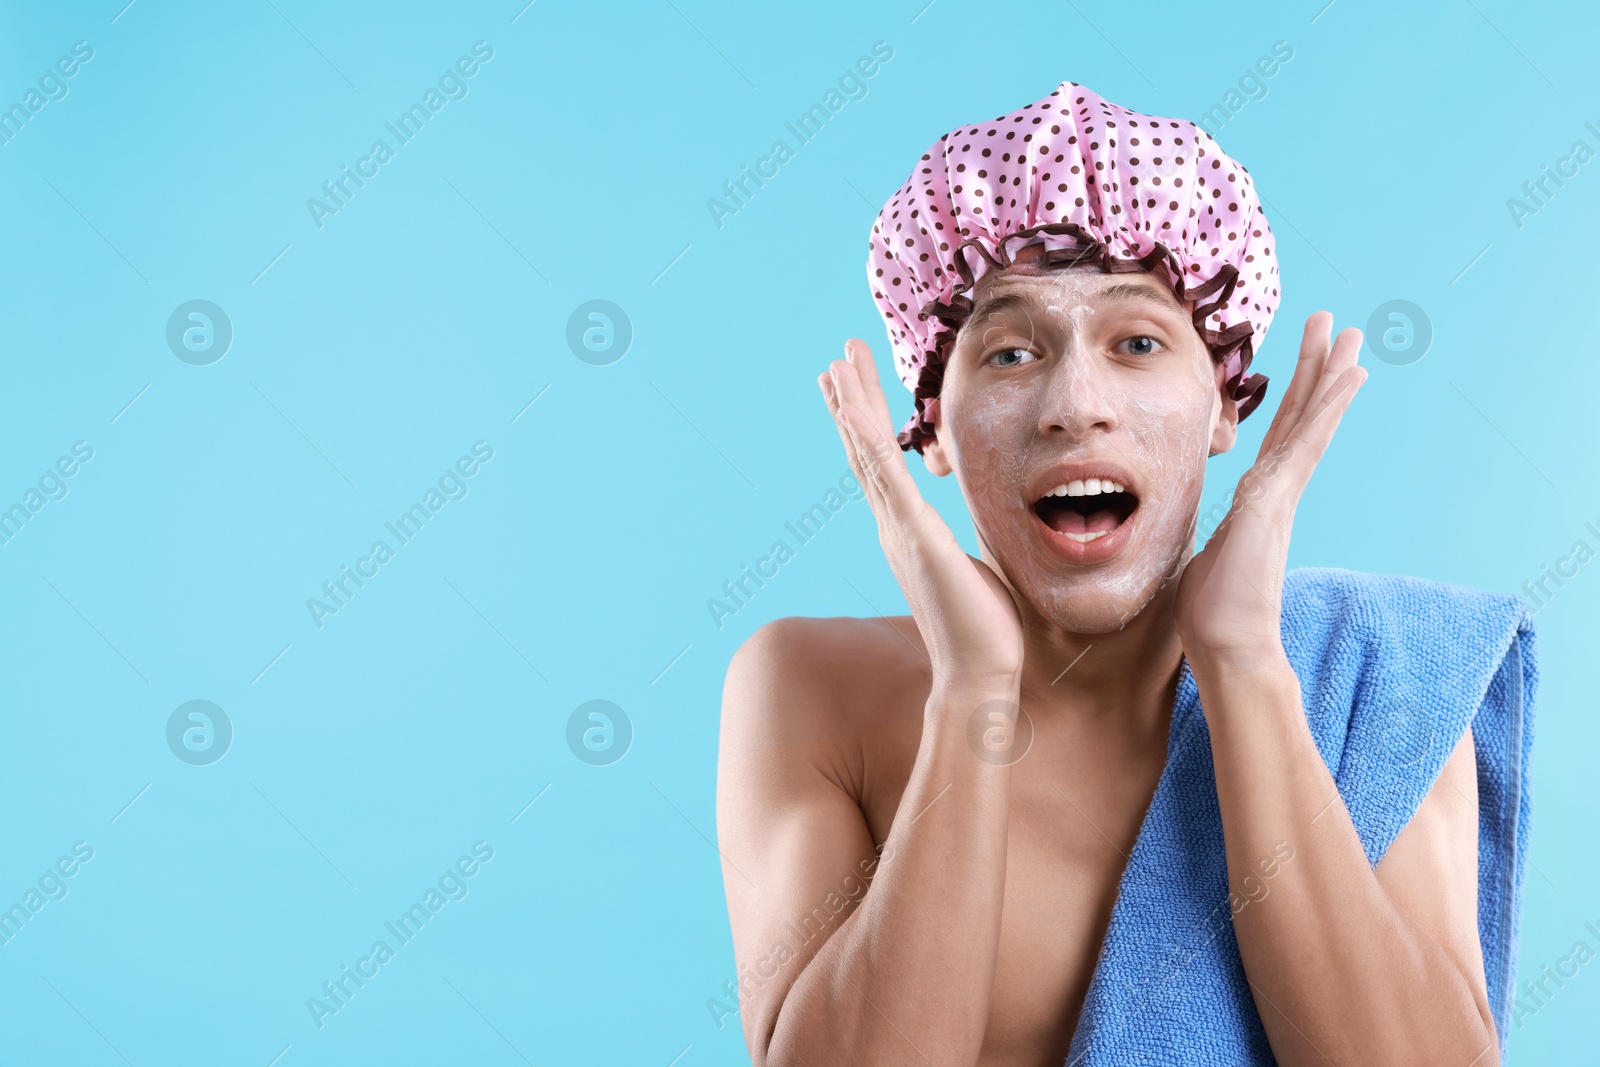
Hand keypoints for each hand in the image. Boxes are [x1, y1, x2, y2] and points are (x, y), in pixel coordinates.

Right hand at [821, 339, 1023, 690]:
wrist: (978, 674)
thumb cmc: (983, 629)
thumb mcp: (975, 568)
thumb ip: (966, 543)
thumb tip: (978, 534)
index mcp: (908, 531)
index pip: (881, 464)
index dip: (867, 420)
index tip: (855, 382)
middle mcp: (894, 526)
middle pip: (864, 450)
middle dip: (853, 399)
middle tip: (839, 354)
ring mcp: (900, 531)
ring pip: (867, 456)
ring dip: (852, 407)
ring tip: (836, 364)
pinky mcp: (918, 538)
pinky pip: (886, 481)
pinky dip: (866, 442)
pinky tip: (852, 410)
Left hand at [1174, 312, 1366, 663]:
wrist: (1229, 650)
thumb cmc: (1212, 618)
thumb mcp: (1202, 564)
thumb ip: (1212, 545)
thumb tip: (1202, 553)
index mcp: (1256, 504)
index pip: (1278, 441)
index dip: (1293, 404)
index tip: (1310, 371)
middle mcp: (1274, 493)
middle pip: (1299, 420)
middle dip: (1315, 372)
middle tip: (1335, 328)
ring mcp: (1279, 495)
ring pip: (1309, 421)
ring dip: (1327, 375)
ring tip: (1346, 332)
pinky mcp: (1276, 500)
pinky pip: (1308, 442)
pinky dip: (1328, 406)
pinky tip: (1348, 375)